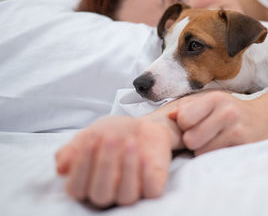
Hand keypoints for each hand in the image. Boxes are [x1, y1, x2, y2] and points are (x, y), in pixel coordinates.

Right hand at [55, 116, 171, 207]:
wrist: (142, 125)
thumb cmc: (113, 133)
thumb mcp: (89, 135)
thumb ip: (72, 150)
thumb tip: (61, 168)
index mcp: (87, 185)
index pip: (76, 188)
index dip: (81, 166)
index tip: (90, 140)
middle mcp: (107, 194)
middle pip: (100, 195)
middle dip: (105, 165)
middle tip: (111, 138)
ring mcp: (131, 193)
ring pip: (126, 196)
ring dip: (127, 168)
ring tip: (130, 142)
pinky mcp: (153, 188)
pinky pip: (151, 192)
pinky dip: (147, 175)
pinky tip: (144, 156)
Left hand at [169, 91, 267, 155]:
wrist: (265, 118)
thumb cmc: (229, 111)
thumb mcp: (210, 102)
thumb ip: (187, 107)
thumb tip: (169, 117)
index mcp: (214, 98)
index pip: (183, 118)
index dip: (184, 126)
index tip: (193, 125)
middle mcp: (226, 112)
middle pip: (190, 139)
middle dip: (193, 141)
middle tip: (204, 136)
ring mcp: (237, 129)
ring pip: (201, 151)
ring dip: (203, 150)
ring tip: (214, 141)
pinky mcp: (243, 145)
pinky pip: (215, 158)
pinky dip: (215, 156)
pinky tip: (223, 147)